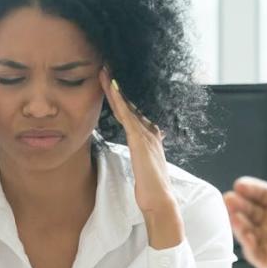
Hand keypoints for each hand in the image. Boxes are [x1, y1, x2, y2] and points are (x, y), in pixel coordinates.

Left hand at [101, 68, 182, 247]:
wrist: (161, 201)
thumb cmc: (151, 189)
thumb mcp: (145, 166)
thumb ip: (142, 154)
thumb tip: (139, 150)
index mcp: (150, 136)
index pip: (135, 110)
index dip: (124, 95)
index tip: (113, 80)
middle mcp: (150, 131)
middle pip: (132, 102)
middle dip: (120, 84)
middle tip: (108, 66)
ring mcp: (146, 134)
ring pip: (128, 104)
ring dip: (116, 86)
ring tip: (105, 69)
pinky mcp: (140, 140)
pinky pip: (127, 114)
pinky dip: (119, 100)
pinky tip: (110, 87)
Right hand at [225, 149, 266, 267]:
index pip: (260, 192)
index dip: (250, 188)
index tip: (241, 185)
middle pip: (248, 208)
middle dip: (238, 203)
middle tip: (230, 199)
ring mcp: (266, 240)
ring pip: (246, 228)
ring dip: (238, 221)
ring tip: (232, 214)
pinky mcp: (265, 260)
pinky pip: (252, 250)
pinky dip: (247, 243)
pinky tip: (245, 235)